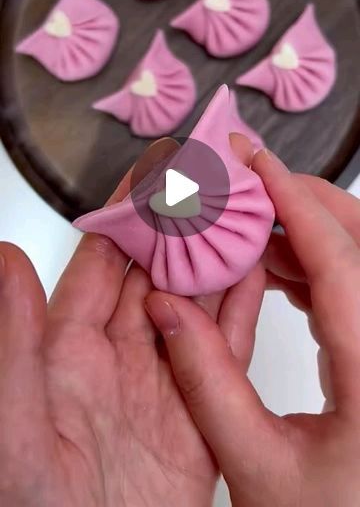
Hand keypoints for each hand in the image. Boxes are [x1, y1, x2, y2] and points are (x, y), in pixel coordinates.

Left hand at [0, 139, 217, 506]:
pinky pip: (226, 355)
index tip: (149, 178)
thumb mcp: (15, 421)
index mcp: (68, 349)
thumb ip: (15, 340)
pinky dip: (243, 314)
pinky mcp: (199, 416)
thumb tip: (4, 258)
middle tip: (205, 187)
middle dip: (180, 231)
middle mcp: (118, 356)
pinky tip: (255, 277)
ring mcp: (162, 383)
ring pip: (195, 306)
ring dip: (216, 263)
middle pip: (156, 276)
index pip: (103, 264)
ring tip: (238, 219)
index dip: (126, 220)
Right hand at [146, 150, 359, 506]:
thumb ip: (206, 381)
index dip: (295, 203)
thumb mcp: (255, 463)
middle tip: (247, 181)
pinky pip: (351, 288)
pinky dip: (313, 266)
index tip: (255, 162)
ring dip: (304, 233)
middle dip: (305, 201)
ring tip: (246, 225)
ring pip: (357, 261)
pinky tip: (272, 269)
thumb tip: (165, 307)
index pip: (340, 262)